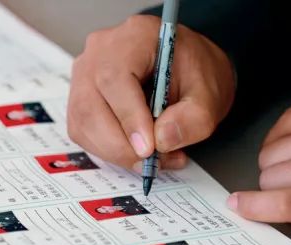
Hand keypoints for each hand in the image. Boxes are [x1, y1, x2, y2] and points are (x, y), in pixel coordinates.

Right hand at [67, 15, 234, 169]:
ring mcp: (84, 75)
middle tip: (153, 162)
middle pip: (91, 105)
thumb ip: (193, 118)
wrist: (186, 70)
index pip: (115, 78)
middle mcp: (100, 52)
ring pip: (84, 124)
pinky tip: (136, 150)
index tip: (148, 148)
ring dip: (116, 151)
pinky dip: (109, 150)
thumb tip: (161, 139)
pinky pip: (83, 132)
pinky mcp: (80, 98)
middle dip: (121, 145)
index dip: (129, 118)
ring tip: (152, 158)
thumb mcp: (210, 94)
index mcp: (134, 37)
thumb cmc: (194, 73)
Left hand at [227, 103, 290, 244]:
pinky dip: (258, 207)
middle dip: (275, 172)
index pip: (290, 121)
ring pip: (274, 176)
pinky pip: (284, 201)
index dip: (277, 144)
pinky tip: (242, 208)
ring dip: (273, 191)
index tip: (278, 158)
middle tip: (288, 186)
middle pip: (275, 152)